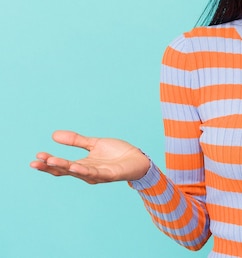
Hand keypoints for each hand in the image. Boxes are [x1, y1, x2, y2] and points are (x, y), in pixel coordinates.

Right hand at [30, 130, 150, 183]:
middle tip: (36, 161)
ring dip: (64, 167)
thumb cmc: (117, 153)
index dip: (49, 163)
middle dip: (50, 166)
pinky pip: (94, 173)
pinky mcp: (109, 174)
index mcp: (83, 165)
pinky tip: (74, 166)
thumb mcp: (94, 143)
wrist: (138, 158)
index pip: (62, 166)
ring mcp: (98, 175)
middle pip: (65, 170)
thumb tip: (54, 135)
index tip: (36, 157)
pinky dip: (83, 170)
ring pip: (77, 171)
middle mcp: (88, 172)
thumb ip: (76, 140)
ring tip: (51, 161)